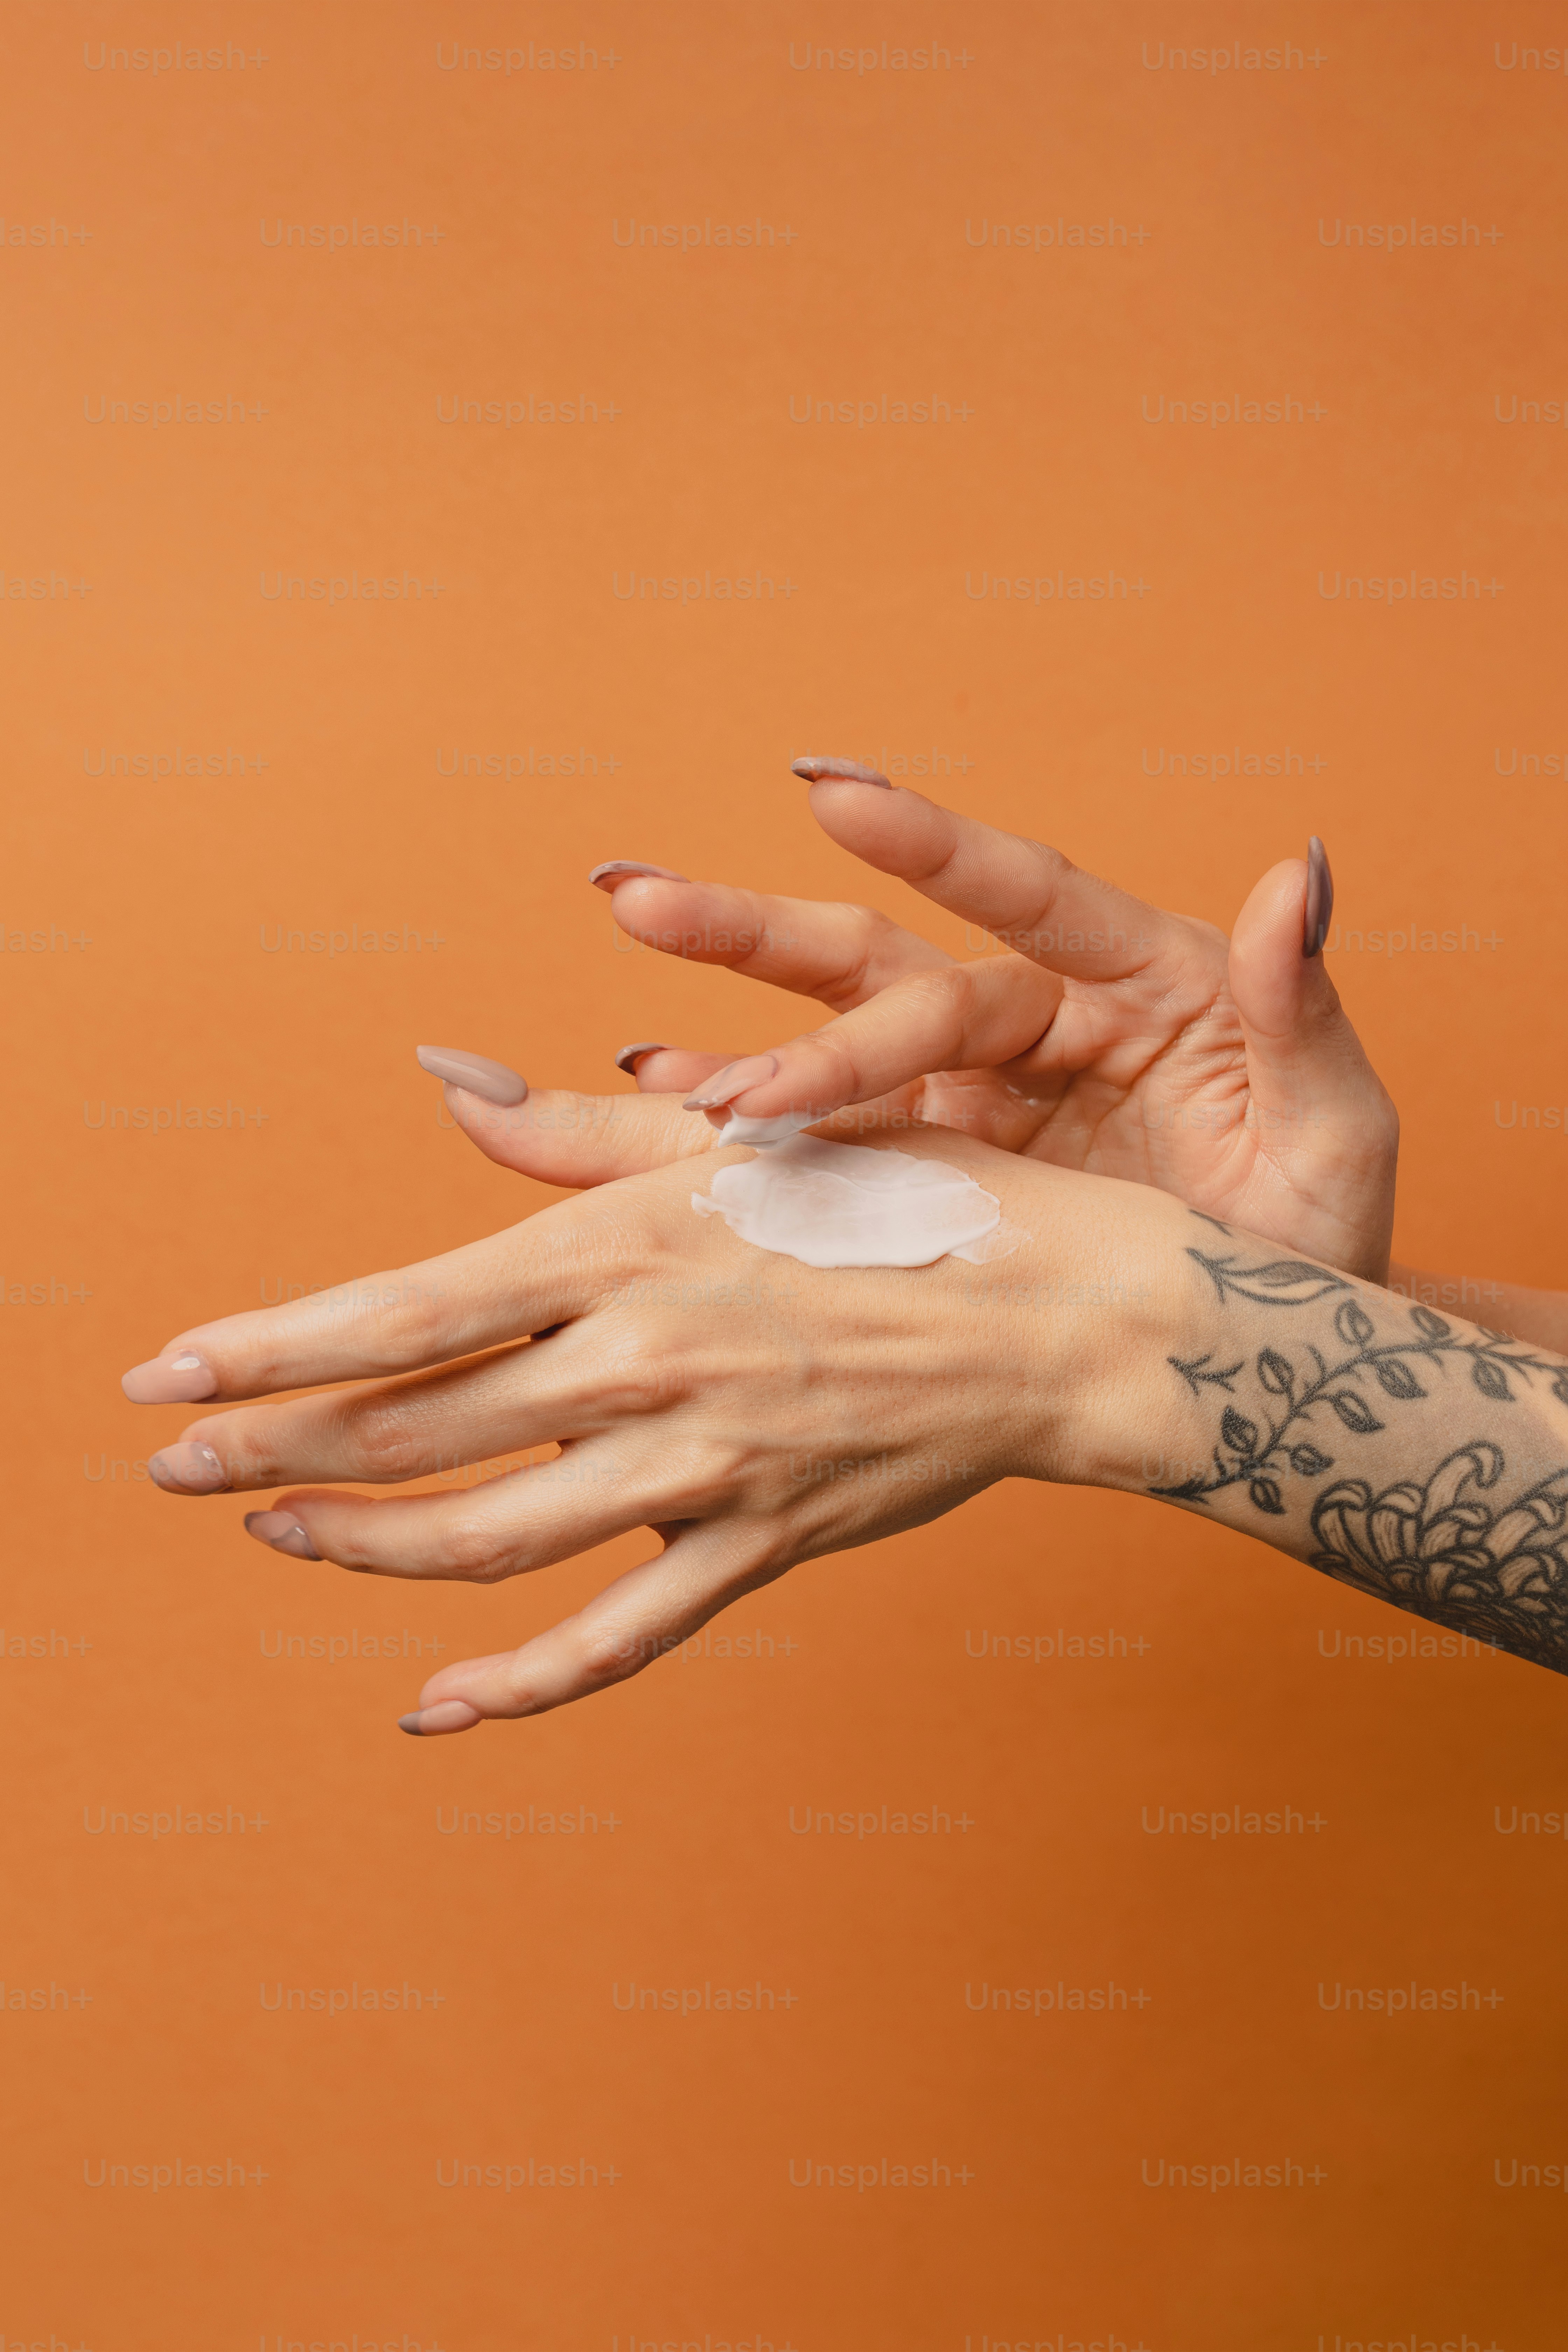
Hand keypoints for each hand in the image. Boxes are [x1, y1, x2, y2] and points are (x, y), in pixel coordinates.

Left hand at [121, 1133, 1174, 1734]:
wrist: (1069, 1311)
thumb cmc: (910, 1199)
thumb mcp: (742, 1142)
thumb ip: (577, 1131)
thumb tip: (443, 1081)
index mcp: (628, 1247)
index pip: (398, 1314)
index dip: (263, 1351)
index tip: (161, 1376)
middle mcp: (647, 1362)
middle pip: (411, 1432)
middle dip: (270, 1452)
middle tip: (169, 1467)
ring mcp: (705, 1468)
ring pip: (489, 1541)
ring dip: (364, 1547)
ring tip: (277, 1533)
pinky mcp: (760, 1544)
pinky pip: (618, 1638)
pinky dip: (518, 1685)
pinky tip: (434, 1707)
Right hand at [581, 770, 1397, 1280]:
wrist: (1272, 1361)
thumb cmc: (1317, 1243)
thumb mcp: (1338, 1134)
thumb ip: (1306, 1011)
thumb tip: (1301, 874)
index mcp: (1141, 984)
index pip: (1028, 899)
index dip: (932, 847)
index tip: (830, 794)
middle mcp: (1040, 1024)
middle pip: (888, 963)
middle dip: (762, 940)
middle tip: (640, 899)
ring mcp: (975, 1100)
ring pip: (830, 1044)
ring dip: (722, 1031)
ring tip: (616, 1026)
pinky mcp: (934, 1174)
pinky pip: (826, 1146)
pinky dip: (740, 1129)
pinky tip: (652, 1107)